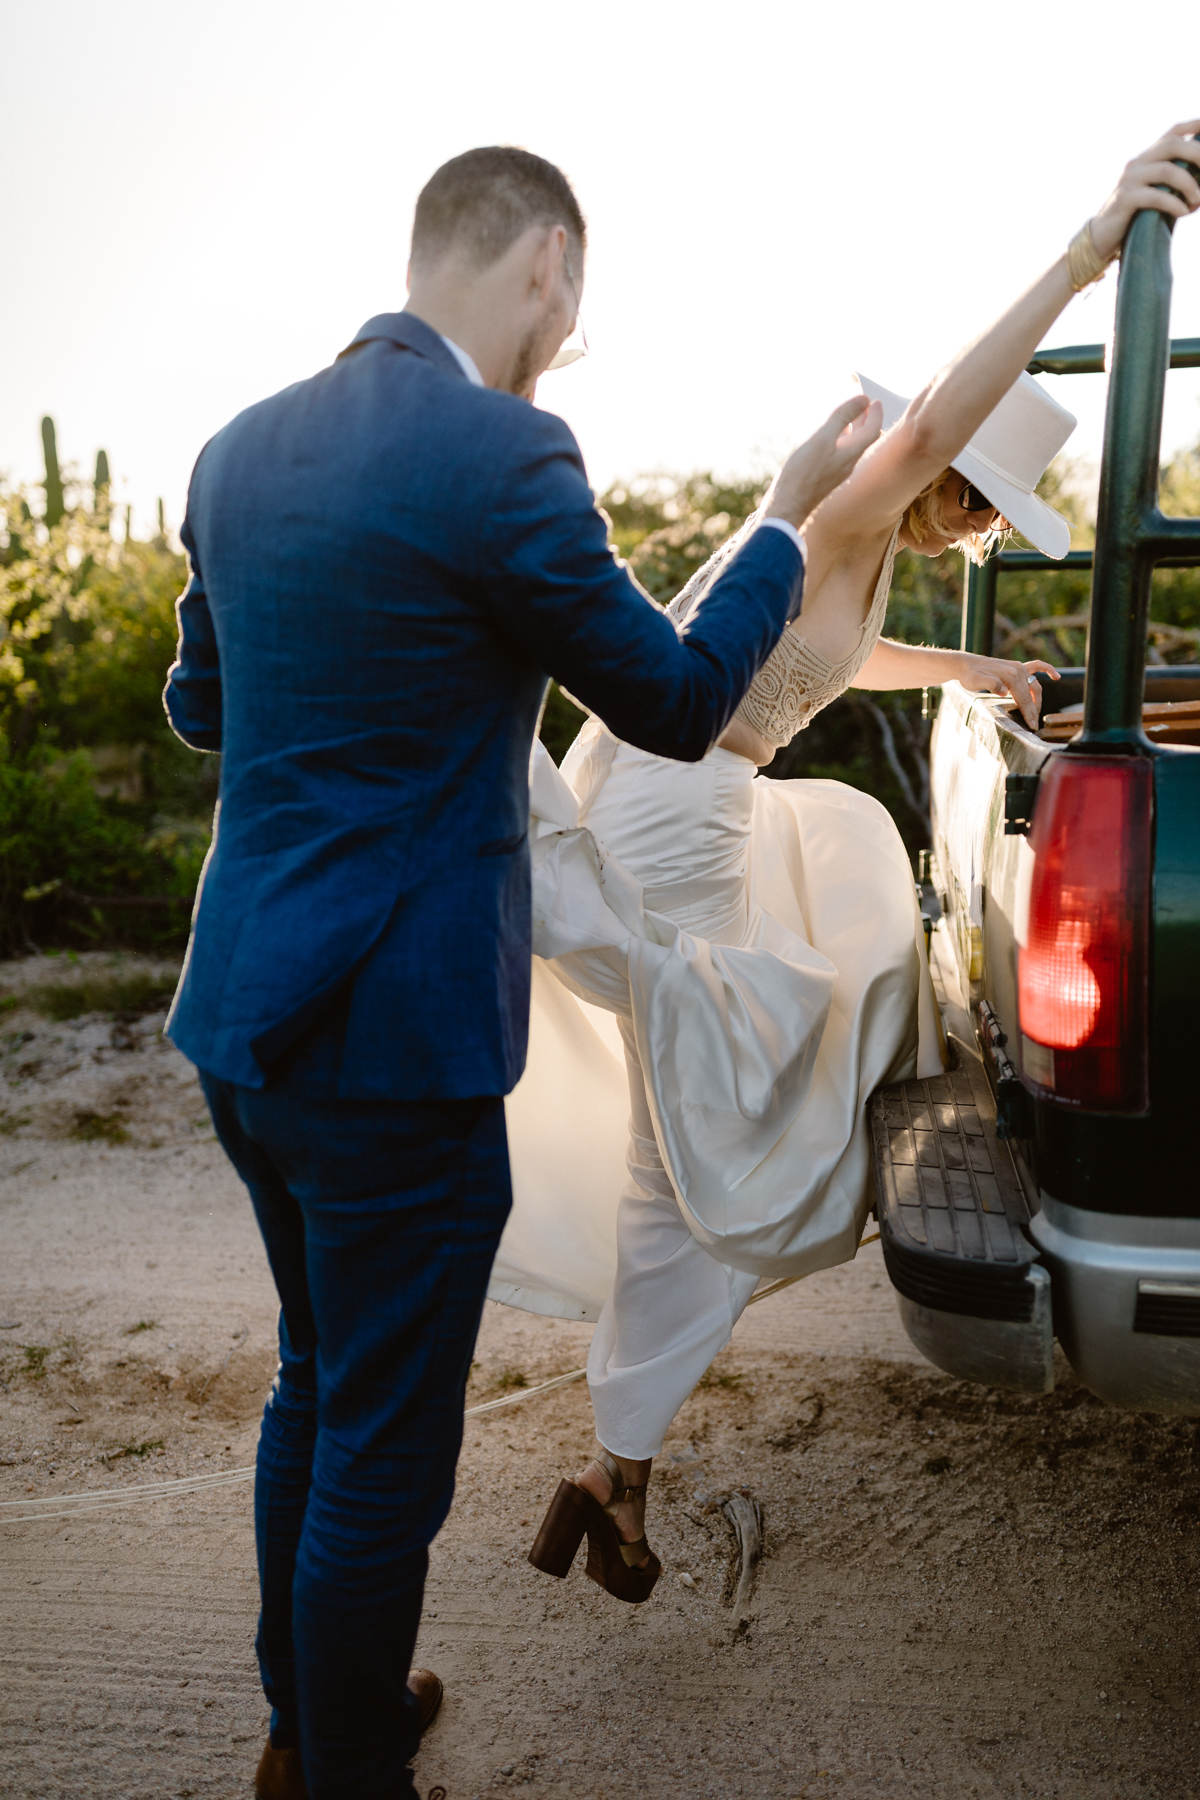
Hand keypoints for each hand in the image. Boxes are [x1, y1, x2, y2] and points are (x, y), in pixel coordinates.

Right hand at [764, 395, 881, 530]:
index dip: (875, 415)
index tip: (874, 401)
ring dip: (853, 430)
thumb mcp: (823, 439)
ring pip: (851, 447)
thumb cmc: (803, 473)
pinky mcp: (824, 478)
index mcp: (851, 454)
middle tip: (864, 406)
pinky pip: (839, 454)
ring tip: (848, 417)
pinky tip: (829, 438)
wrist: (787, 505)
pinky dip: (840, 440)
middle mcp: (847, 464)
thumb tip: (864, 399)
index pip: (872, 431)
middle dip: (865, 421)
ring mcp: (836, 472)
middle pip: (863, 439)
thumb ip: (843, 418)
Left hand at [957, 653, 1059, 730]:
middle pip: (1031, 694)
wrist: (965, 665)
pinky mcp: (1017, 667)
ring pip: (1035, 686)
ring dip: (1037, 700)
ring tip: (1034, 714)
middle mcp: (1018, 670)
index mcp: (1011, 675)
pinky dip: (1047, 670)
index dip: (1029, 713)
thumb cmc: (970, 676)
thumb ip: (991, 685)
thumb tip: (1005, 692)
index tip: (1032, 726)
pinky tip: (1056, 677)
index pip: (1024, 698)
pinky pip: (1037, 666)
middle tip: (1033, 726)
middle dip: (1033, 711)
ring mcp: (1019, 668)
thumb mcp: (976, 682)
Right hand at [1088, 121, 1199, 261]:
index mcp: (1147, 158)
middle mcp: (1138, 163)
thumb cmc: (1135, 216)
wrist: (1102, 237)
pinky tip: (1183, 212)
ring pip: (1167, 170)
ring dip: (1189, 184)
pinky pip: (1155, 196)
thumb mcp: (1157, 195)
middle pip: (1173, 145)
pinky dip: (1174, 204)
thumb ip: (1176, 186)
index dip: (1195, 125)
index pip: (1173, 133)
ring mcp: (1130, 179)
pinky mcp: (1125, 199)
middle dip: (1198, 154)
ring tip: (1198, 200)